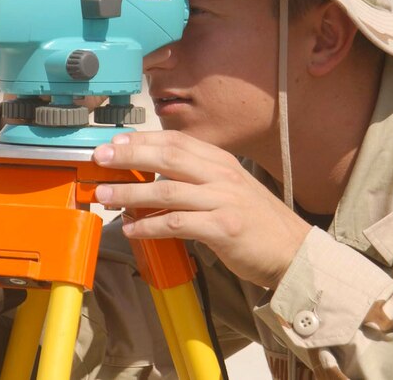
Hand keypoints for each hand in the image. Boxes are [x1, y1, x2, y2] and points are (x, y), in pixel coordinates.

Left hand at [92, 131, 311, 289]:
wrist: (293, 251)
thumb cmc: (256, 222)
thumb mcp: (228, 188)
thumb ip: (195, 179)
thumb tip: (151, 177)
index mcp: (220, 161)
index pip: (174, 141)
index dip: (141, 140)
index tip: (114, 143)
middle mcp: (221, 174)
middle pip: (166, 156)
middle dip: (128, 156)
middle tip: (99, 159)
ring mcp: (223, 200)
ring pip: (166, 189)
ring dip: (130, 193)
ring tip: (105, 196)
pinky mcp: (223, 228)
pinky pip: (176, 222)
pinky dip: (149, 225)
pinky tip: (132, 228)